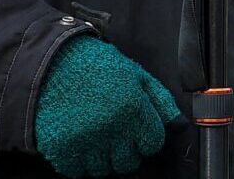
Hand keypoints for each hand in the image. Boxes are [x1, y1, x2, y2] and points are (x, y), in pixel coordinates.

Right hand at [33, 35, 178, 177]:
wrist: (53, 65)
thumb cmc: (99, 68)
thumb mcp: (138, 77)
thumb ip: (162, 102)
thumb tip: (180, 126)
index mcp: (133, 109)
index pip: (152, 144)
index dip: (148, 139)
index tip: (139, 132)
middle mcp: (111, 128)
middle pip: (129, 163)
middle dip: (128, 152)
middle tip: (118, 137)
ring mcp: (84, 140)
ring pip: (103, 170)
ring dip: (104, 159)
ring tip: (99, 138)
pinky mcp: (60, 148)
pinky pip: (76, 171)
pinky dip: (80, 163)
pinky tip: (81, 144)